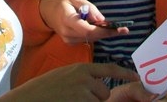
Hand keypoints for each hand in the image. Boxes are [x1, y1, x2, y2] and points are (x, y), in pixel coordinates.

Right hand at [0, 63, 154, 101]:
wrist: (28, 99)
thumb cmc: (44, 89)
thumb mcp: (64, 76)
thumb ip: (81, 77)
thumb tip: (97, 84)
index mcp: (81, 68)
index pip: (109, 69)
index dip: (125, 73)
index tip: (137, 77)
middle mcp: (85, 78)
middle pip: (105, 91)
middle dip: (96, 98)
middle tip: (75, 98)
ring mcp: (83, 92)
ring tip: (69, 100)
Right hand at [39, 0, 129, 43]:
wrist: (47, 12)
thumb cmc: (62, 3)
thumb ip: (89, 8)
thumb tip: (102, 20)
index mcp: (68, 19)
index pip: (89, 30)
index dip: (105, 31)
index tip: (119, 29)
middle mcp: (67, 33)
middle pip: (92, 36)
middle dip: (108, 33)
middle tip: (123, 29)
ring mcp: (68, 40)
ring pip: (91, 39)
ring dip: (102, 33)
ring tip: (113, 27)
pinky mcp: (70, 43)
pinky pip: (86, 39)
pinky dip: (95, 34)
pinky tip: (98, 28)